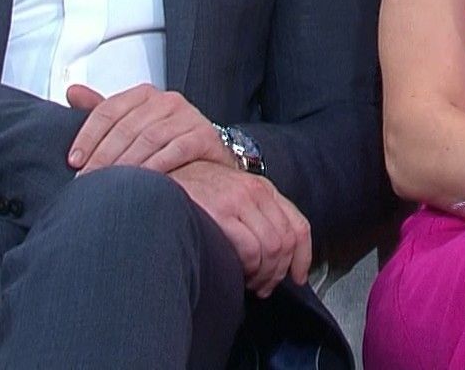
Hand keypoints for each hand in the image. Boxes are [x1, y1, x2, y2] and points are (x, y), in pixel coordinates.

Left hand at [66, 84, 231, 173]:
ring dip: (125, 164)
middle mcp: (166, 101)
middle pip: (125, 127)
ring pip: (148, 139)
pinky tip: (142, 180)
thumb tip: (73, 92)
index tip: (74, 160)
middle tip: (87, 179)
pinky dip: (156, 165)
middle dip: (102, 156)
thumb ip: (104, 110)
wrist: (209, 156)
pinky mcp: (203, 134)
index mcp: (144, 94)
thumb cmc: (169, 139)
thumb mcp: (134, 122)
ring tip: (110, 184)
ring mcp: (187, 116)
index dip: (87, 136)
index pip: (108, 110)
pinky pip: (175, 150)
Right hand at [166, 159, 311, 296]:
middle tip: (264, 286)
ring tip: (250, 282)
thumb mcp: (232, 197)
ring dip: (264, 274)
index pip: (298, 225)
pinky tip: (238, 273)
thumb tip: (276, 255)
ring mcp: (238, 199)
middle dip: (278, 272)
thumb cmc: (194, 194)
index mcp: (262, 188)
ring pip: (273, 248)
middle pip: (286, 241)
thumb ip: (255, 217)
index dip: (303, 257)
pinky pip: (250, 249)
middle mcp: (255, 190)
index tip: (297, 277)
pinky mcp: (220, 212)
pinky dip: (249, 269)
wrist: (161, 178)